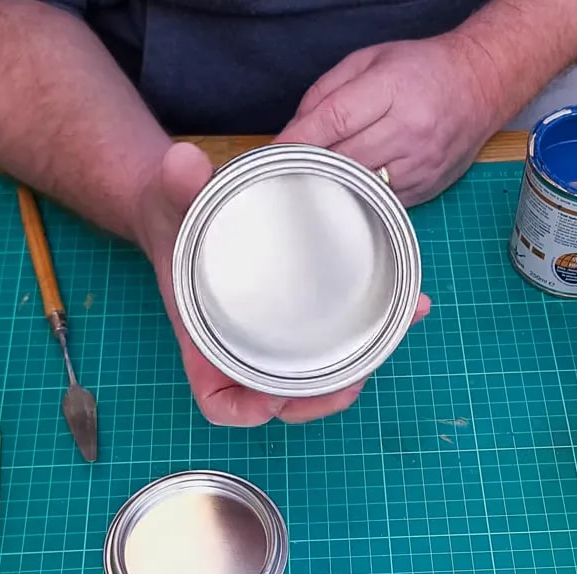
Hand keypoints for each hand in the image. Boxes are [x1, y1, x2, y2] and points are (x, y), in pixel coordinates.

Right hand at [134, 142, 431, 426]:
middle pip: (281, 399)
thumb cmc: (171, 218)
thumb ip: (176, 185)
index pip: (218, 401)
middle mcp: (240, 347)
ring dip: (356, 367)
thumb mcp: (170, 200)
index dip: (245, 410)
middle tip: (354, 377)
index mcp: (203, 341)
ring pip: (315, 374)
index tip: (273, 400)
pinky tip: (407, 303)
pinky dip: (370, 327)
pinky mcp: (300, 313)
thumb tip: (183, 160)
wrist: (183, 207)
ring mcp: (273, 335)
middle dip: (320, 397)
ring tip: (392, 333)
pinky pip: (333, 336)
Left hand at [275, 34, 500, 206]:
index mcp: (393, 89)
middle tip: (288, 169)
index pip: (335, 120)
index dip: (299, 139)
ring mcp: (421, 162)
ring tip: (316, 180)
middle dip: (311, 164)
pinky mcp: (427, 186)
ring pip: (360, 185)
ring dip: (334, 184)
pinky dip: (360, 195)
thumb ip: (326, 91)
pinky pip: (381, 200)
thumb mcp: (370, 60)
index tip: (274, 153)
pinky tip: (349, 188)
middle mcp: (410, 128)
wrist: (482, 84)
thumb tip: (294, 130)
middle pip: (344, 158)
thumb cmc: (423, 69)